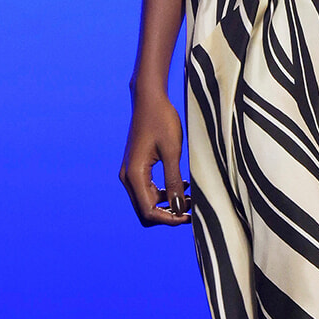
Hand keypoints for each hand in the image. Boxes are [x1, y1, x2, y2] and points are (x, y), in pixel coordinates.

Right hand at [119, 89, 190, 227]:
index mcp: (134, 175)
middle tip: (191, 208)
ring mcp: (130, 173)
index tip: (190, 216)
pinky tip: (182, 184)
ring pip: (147, 202)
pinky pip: (148, 190)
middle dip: (168, 214)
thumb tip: (179, 208)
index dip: (169, 219)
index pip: (148, 211)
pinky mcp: (136, 168)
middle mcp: (127, 177)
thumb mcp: (172, 151)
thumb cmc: (162, 120)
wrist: (149, 99)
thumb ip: (174, 181)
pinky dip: (164, 193)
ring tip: (190, 196)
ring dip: (168, 204)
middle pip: (145, 211)